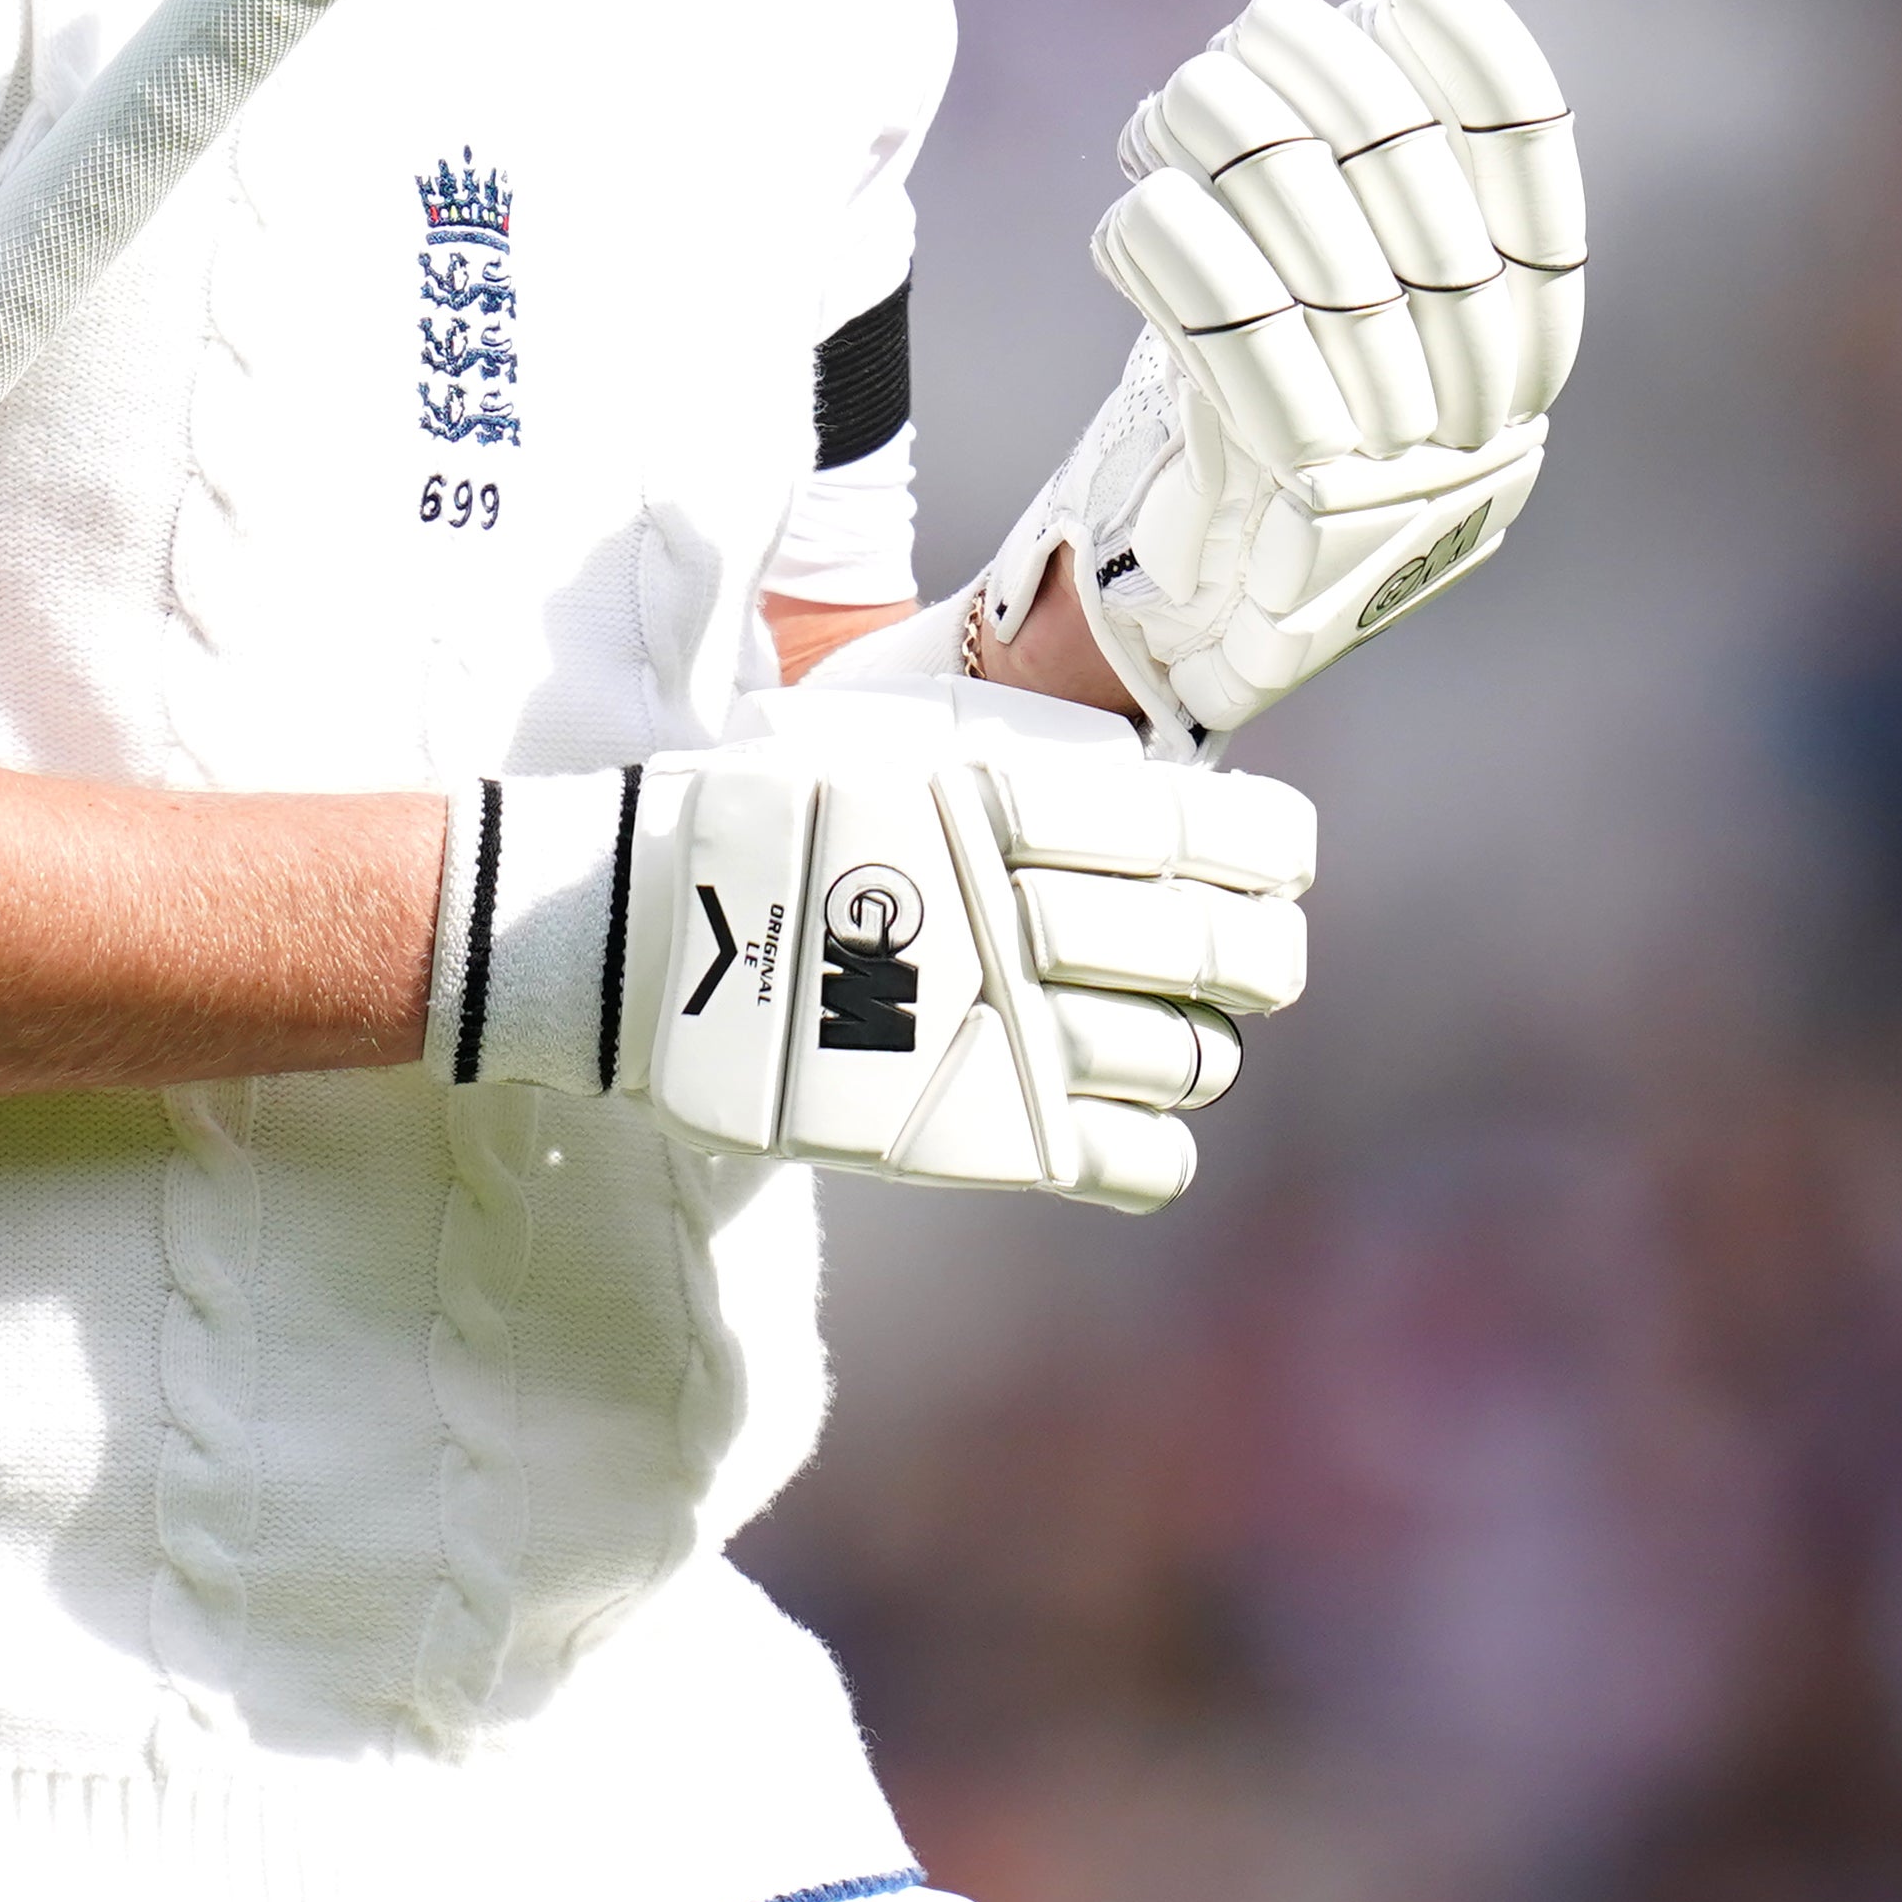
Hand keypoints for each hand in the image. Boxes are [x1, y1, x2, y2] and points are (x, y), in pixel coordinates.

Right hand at [428, 678, 1313, 1211]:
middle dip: (1260, 956)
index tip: (1276, 858)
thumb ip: (1004, 754)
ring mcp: (1005, 1034)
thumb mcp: (880, 737)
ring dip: (1198, 1049)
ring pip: (1192, 1060)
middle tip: (1248, 956)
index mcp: (1009, 807)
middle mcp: (1024, 919)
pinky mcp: (977, 1130)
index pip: (1209, 833)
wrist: (625, 932)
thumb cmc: (749, 816)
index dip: (1272, 850)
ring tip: (1161, 1035)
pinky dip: (1156, 1149)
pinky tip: (1130, 1122)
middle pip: (1225, 954)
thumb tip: (1128, 768)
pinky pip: (1138, 1164)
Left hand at [973, 0, 1581, 752]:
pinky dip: (1189, 264)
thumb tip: (1337, 34)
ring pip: (1334, 279)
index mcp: (1519, 379)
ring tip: (1182, 91)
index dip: (1489, 85)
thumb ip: (1347, 218)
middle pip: (1428, 225)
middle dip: (1340, 98)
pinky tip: (1132, 206)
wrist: (1166, 644)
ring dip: (1249, 162)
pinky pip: (1249, 358)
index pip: (1538, 205)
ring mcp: (1406, 481)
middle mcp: (1487, 432)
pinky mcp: (1306, 518)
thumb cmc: (1231, 452)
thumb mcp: (1316, 332)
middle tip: (1258, 19)